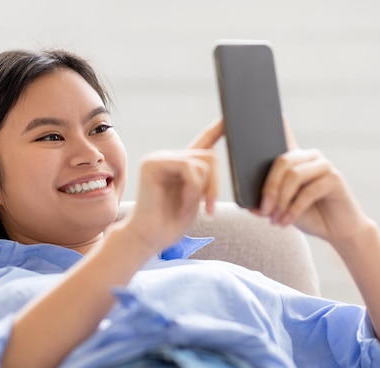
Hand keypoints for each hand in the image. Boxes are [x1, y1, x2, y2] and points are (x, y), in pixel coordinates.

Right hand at [123, 120, 222, 252]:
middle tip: (209, 207)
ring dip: (202, 189)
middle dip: (214, 183)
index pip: (203, 141)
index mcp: (179, 164)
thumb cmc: (171, 223)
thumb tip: (214, 157)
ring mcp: (158, 158)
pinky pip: (188, 168)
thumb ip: (205, 177)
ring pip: (201, 162)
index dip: (218, 129)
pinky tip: (183, 202)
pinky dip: (192, 189)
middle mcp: (168, 157)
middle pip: (209, 155)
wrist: (149, 238)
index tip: (230, 117)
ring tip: (190, 207)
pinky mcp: (152, 164)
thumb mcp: (196, 197)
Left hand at [257, 120, 369, 244]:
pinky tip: (286, 221)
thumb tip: (247, 205)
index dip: (270, 123)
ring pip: (293, 175)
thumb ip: (263, 203)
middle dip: (268, 188)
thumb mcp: (279, 208)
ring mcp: (323, 164)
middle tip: (262, 211)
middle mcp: (308, 155)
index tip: (247, 116)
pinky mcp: (335, 178)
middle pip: (281, 161)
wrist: (338, 230)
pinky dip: (294, 209)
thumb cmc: (306, 215)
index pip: (280, 135)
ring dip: (280, 200)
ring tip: (275, 219)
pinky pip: (308, 191)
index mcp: (292, 158)